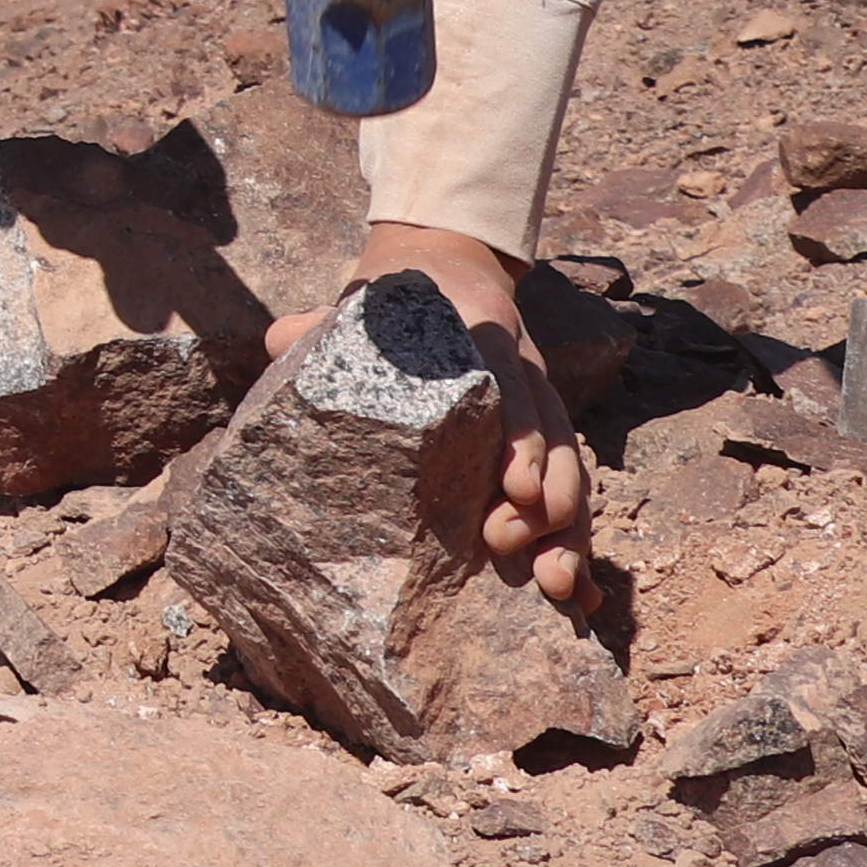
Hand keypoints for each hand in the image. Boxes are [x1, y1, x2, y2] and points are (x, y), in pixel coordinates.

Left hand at [270, 221, 597, 606]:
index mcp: (482, 331)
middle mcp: (524, 370)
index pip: (509, 384)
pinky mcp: (548, 440)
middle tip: (506, 542)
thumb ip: (321, 323)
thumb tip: (280, 339)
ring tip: (558, 586)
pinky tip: (586, 598)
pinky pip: (573, 491)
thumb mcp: (365, 301)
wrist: (449, 268)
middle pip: (553, 437)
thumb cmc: (398, 301)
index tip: (517, 487)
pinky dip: (580, 542)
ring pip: (572, 470)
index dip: (520, 436)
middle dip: (544, 497)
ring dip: (569, 531)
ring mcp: (543, 406)